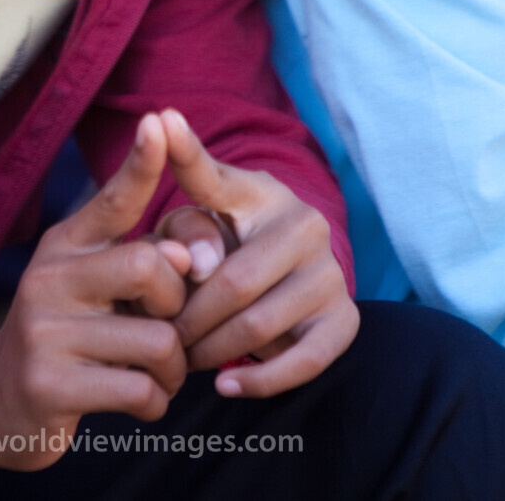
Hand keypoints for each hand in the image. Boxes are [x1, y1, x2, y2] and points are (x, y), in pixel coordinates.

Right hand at [0, 113, 191, 468]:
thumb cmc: (69, 334)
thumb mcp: (96, 287)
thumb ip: (146, 262)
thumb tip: (193, 255)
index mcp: (66, 245)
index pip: (112, 198)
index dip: (140, 163)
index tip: (158, 121)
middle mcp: (50, 277)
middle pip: (150, 268)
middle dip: (179, 305)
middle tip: (170, 330)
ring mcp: (45, 331)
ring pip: (157, 339)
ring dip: (174, 368)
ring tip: (160, 374)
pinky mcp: (49, 386)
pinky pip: (140, 390)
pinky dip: (157, 402)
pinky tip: (142, 401)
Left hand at [156, 108, 358, 398]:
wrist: (283, 283)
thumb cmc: (225, 250)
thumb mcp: (196, 231)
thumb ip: (185, 234)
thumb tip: (201, 265)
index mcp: (260, 192)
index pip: (215, 175)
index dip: (185, 151)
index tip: (159, 119)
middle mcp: (304, 224)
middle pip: (233, 282)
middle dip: (190, 317)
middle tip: (163, 336)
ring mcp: (329, 272)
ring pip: (261, 324)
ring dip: (214, 351)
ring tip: (185, 359)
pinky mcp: (344, 319)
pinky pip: (305, 360)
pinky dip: (262, 380)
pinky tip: (227, 385)